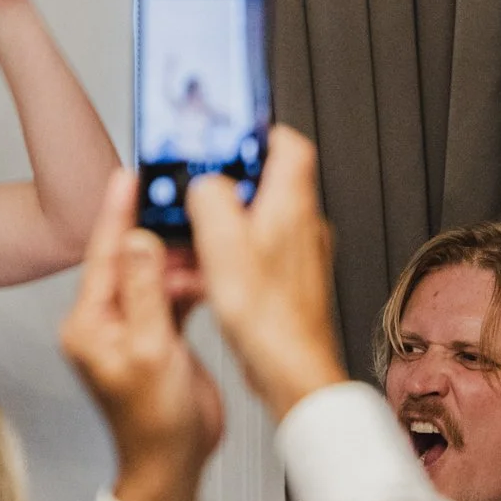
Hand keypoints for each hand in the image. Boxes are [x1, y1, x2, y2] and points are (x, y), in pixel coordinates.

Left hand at [60, 169, 222, 500]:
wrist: (173, 464)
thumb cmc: (155, 422)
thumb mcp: (151, 349)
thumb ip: (144, 290)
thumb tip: (135, 239)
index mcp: (87, 323)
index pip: (102, 255)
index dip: (115, 213)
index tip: (126, 176)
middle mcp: (103, 321)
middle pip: (126, 260)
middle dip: (153, 232)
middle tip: (177, 199)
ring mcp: (130, 328)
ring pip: (152, 276)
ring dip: (176, 260)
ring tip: (201, 238)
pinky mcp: (156, 336)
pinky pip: (169, 296)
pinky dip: (188, 284)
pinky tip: (207, 273)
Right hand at [185, 127, 346, 420]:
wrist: (291, 370)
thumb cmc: (268, 317)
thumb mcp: (222, 243)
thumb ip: (210, 196)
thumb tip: (203, 180)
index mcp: (291, 205)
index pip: (289, 144)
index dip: (258, 130)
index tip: (228, 131)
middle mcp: (303, 225)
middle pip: (268, 180)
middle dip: (228, 181)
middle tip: (199, 186)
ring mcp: (299, 254)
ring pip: (260, 217)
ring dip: (225, 221)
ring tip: (196, 236)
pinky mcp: (289, 280)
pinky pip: (257, 250)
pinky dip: (230, 252)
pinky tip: (208, 272)